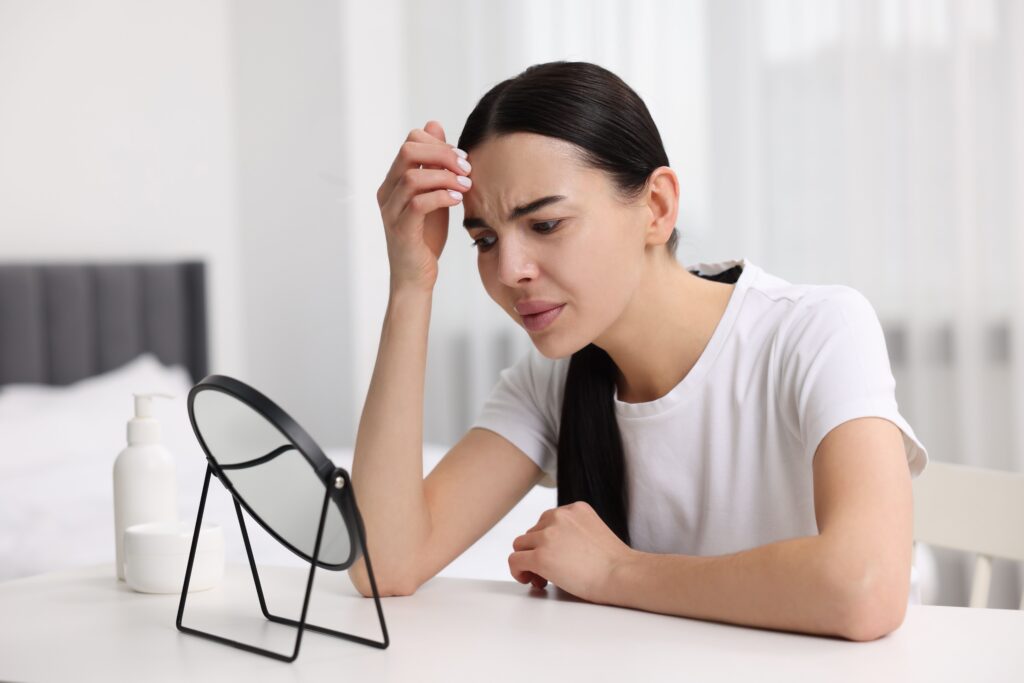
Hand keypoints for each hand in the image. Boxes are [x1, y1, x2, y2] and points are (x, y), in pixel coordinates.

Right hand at [376, 120, 471, 292]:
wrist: (416, 277)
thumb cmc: (426, 237)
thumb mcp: (434, 193)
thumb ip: (434, 164)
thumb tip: (434, 124)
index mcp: (394, 180)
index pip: (411, 141)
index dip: (439, 143)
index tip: (462, 158)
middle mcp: (387, 191)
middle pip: (409, 151)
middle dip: (443, 154)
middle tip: (467, 167)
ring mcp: (391, 210)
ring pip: (414, 177)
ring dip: (446, 177)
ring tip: (466, 187)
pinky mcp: (401, 229)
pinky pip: (418, 203)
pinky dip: (441, 197)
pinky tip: (456, 201)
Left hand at [508, 501, 633, 604]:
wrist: (622, 575)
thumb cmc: (614, 563)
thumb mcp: (593, 532)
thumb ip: (573, 531)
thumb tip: (552, 548)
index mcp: (575, 509)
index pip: (547, 521)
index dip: (547, 542)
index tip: (556, 557)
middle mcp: (559, 516)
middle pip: (532, 533)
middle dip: (537, 551)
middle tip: (549, 572)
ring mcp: (548, 535)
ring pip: (520, 545)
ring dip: (527, 561)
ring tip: (541, 578)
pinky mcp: (540, 556)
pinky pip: (515, 560)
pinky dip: (518, 571)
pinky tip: (530, 580)